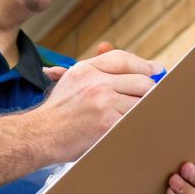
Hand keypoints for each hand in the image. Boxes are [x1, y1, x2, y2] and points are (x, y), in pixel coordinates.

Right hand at [37, 41, 160, 163]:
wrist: (39, 135)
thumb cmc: (56, 113)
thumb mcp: (70, 81)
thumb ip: (94, 71)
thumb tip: (117, 58)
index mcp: (86, 69)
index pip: (123, 59)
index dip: (144, 65)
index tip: (156, 71)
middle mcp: (96, 81)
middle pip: (141, 81)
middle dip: (150, 92)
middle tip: (151, 100)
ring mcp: (103, 101)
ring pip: (142, 103)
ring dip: (143, 111)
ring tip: (136, 118)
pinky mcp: (108, 123)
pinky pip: (135, 120)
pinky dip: (137, 126)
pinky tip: (132, 129)